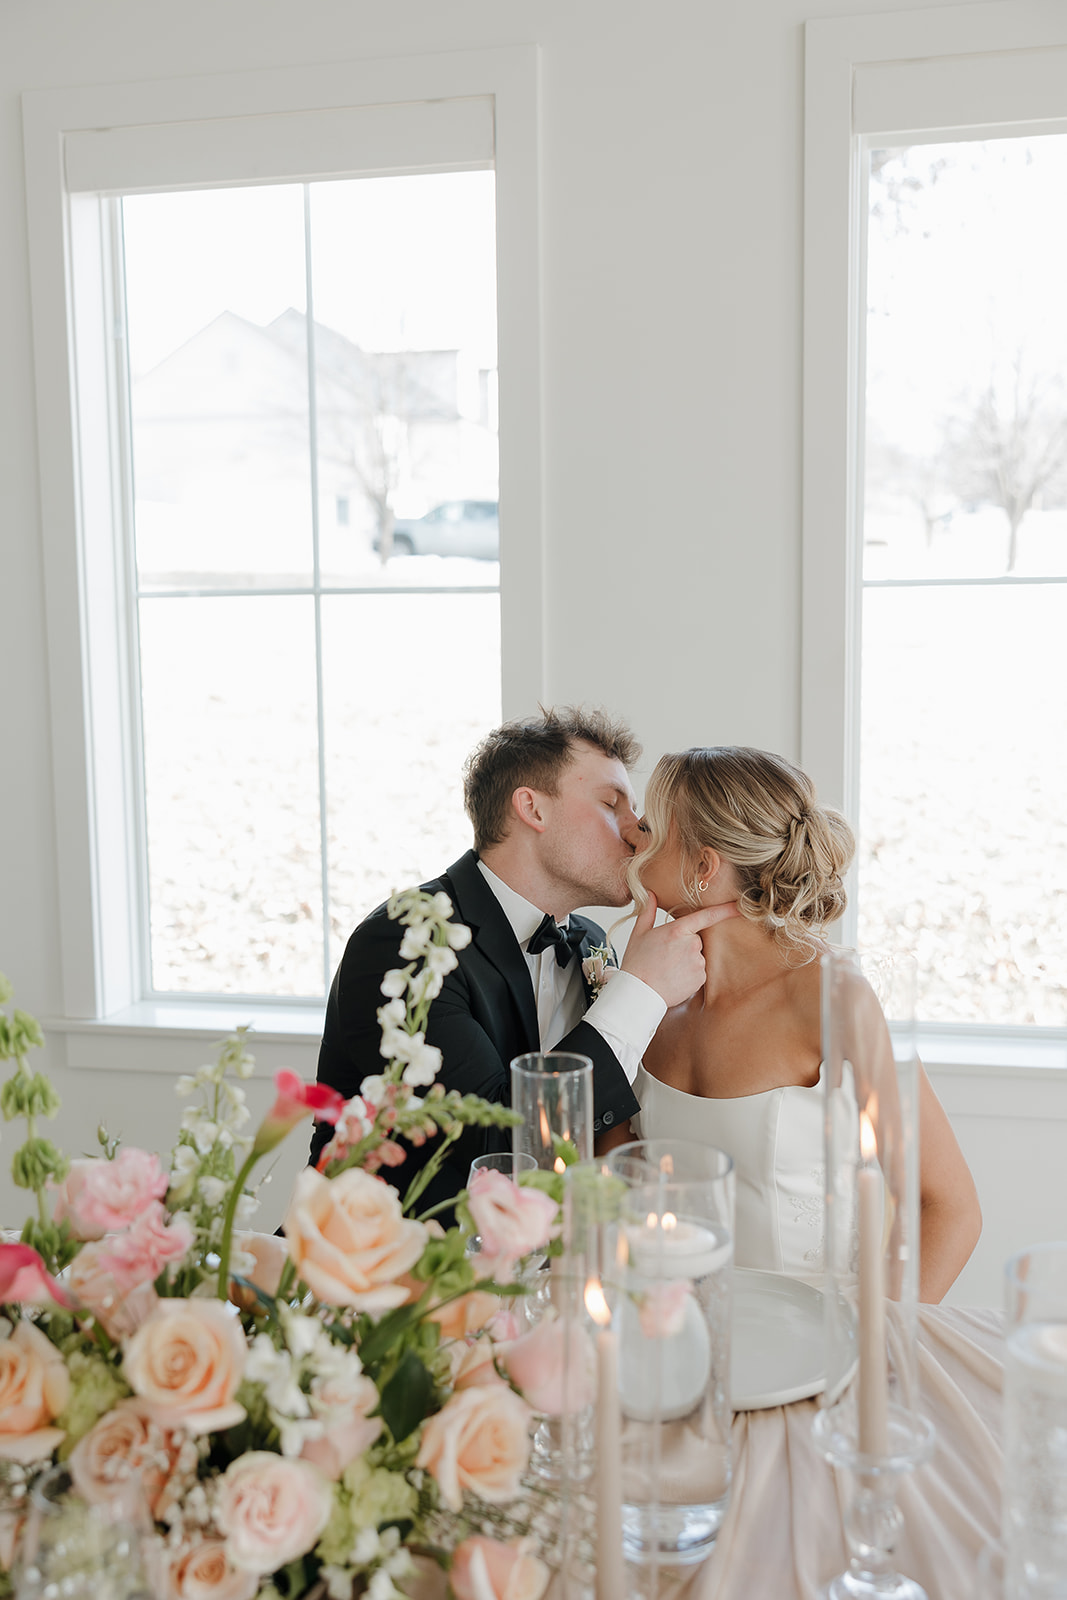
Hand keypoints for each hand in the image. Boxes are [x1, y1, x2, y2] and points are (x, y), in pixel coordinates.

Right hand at [620, 894, 739, 1007]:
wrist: (639, 992)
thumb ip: (648, 911)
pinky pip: (698, 972)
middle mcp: (691, 944)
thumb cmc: (636, 962)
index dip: (725, 910)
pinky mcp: (700, 978)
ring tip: (668, 968)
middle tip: (666, 955)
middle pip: (696, 940)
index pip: (706, 916)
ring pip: (697, 956)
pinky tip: (674, 978)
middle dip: (685, 945)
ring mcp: (697, 962)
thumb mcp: (639, 933)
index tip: (739, 906)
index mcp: (677, 930)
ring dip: (687, 961)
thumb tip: (650, 894)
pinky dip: (689, 974)